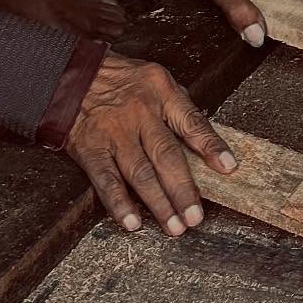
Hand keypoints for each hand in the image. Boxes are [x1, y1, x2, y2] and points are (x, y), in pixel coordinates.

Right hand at [65, 52, 236, 235]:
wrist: (74, 75)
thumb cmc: (120, 79)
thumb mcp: (155, 79)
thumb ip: (177, 106)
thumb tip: (202, 139)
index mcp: (161, 92)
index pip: (192, 122)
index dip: (211, 146)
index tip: (228, 167)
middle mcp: (140, 112)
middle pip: (167, 155)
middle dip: (183, 189)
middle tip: (195, 216)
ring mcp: (115, 132)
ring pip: (140, 173)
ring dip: (158, 203)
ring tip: (174, 227)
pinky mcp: (91, 148)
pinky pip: (106, 180)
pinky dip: (119, 203)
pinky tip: (132, 221)